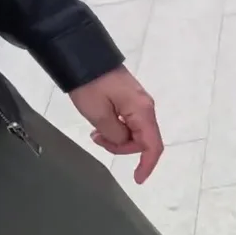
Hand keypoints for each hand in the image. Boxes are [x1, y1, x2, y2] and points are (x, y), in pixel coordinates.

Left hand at [69, 66, 163, 183]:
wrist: (83, 55)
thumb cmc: (91, 85)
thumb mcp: (98, 114)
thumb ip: (115, 134)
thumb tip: (122, 140)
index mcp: (142, 112)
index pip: (152, 145)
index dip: (147, 165)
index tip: (137, 179)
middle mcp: (146, 108)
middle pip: (143, 140)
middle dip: (122, 147)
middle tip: (97, 140)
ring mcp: (139, 103)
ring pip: (135, 132)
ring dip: (117, 138)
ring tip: (95, 132)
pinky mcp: (130, 99)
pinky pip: (129, 123)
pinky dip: (117, 129)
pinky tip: (100, 125)